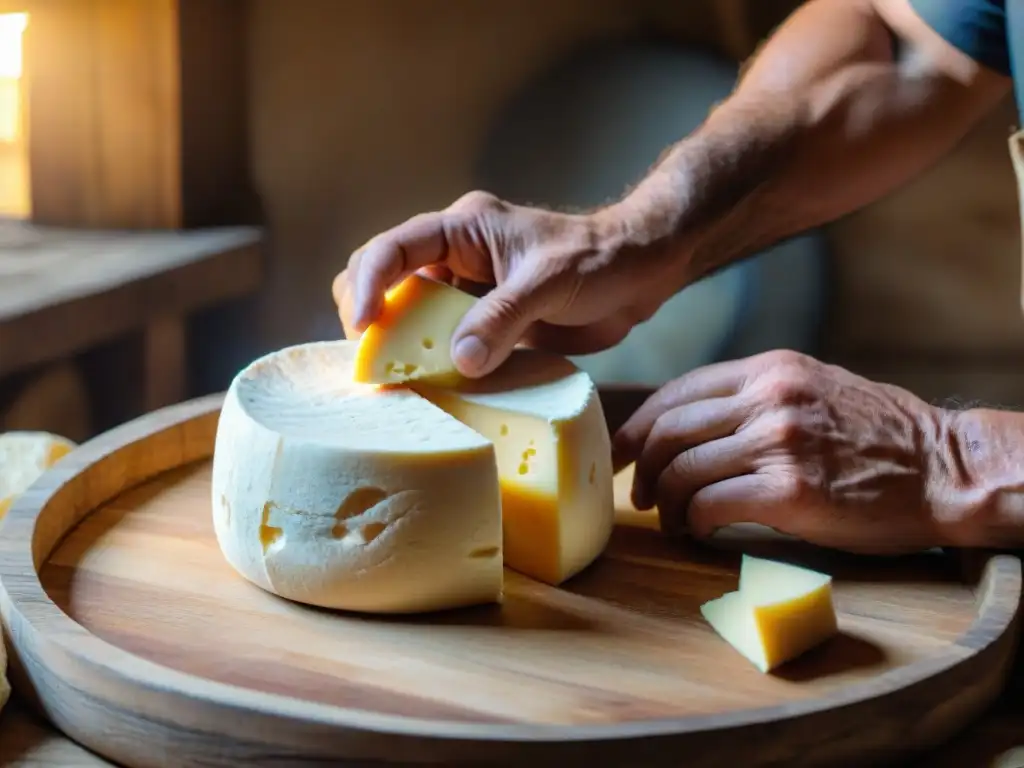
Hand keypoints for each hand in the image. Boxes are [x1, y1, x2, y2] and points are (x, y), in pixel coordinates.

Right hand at [333, 191, 678, 376]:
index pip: (394, 247)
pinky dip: (434, 367)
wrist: (642, 273)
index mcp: (463, 228)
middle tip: (371, 362)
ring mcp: (469, 293)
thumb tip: (459, 360)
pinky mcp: (486, 324)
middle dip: (371, 316)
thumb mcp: (549, 282)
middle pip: (386, 280)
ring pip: (411, 317)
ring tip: (394, 383)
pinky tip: (433, 392)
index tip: (360, 326)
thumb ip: (503, 317)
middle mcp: (456, 258)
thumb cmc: (600, 259)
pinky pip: (446, 345)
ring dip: (400, 347)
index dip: (367, 283)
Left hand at [613, 350, 964, 554]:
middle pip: (669, 429)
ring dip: (664, 502)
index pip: (678, 391)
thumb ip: (756, 397)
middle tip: (638, 494)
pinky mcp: (790, 491)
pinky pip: (710, 504)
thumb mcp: (814, 388)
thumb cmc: (881, 436)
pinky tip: (698, 532)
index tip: (621, 450)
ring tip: (670, 520)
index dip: (639, 425)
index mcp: (769, 369)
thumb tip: (695, 423)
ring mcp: (778, 442)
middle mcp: (768, 397)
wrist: (945, 469)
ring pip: (682, 469)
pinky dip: (692, 522)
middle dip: (639, 465)